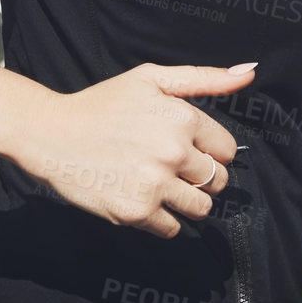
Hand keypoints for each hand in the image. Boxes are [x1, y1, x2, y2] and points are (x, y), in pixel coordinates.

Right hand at [12, 61, 253, 238]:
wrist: (52, 134)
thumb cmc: (103, 104)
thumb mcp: (152, 79)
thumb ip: (204, 78)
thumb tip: (249, 72)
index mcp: (182, 118)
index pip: (227, 149)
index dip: (208, 149)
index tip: (185, 146)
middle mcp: (173, 152)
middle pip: (219, 181)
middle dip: (200, 176)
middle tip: (169, 166)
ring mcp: (156, 184)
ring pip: (202, 208)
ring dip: (186, 201)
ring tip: (159, 184)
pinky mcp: (137, 212)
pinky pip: (174, 229)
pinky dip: (162, 219)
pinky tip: (142, 196)